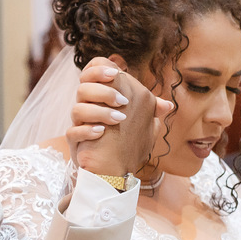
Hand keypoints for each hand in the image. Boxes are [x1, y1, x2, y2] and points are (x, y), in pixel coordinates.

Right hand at [66, 56, 171, 178]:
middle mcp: (88, 109)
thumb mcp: (142, 126)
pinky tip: (102, 132)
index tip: (115, 75)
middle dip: (103, 91)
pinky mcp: (75, 142)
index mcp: (101, 98)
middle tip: (123, 101)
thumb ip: (151, 111)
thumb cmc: (126, 144)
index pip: (92, 73)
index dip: (99, 68)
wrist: (113, 171)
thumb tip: (168, 105)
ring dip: (100, 112)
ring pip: (77, 109)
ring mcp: (80, 125)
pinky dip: (87, 131)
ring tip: (119, 119)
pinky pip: (72, 132)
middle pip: (83, 87)